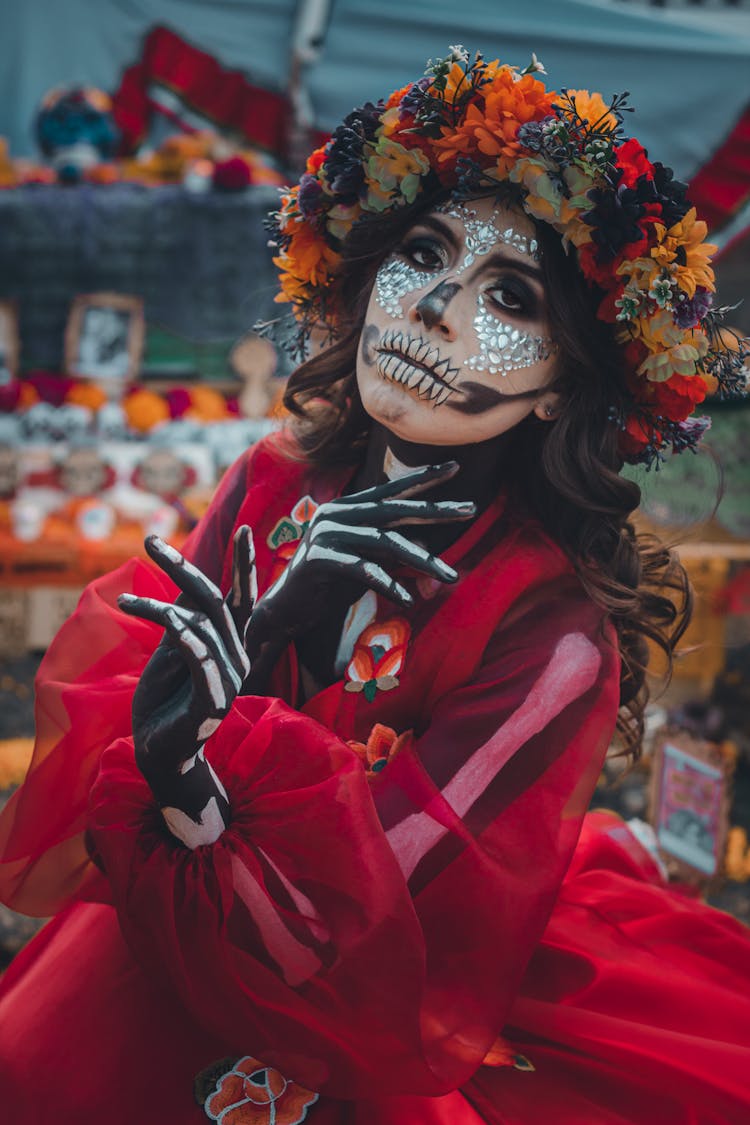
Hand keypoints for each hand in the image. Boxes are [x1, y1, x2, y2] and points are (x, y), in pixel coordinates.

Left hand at [118, 527, 255, 808]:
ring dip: (159, 610)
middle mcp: (237, 657)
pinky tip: (171, 623)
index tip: (245, 528)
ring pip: (199, 627)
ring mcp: (228, 679)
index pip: (241, 597)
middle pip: (216, 602)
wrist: (159, 751)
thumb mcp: (171, 648)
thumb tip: (186, 577)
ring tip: (127, 602)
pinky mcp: (213, 702)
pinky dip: (188, 641)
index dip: (243, 563)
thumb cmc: (165, 699)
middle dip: (184, 568)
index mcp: (230, 644)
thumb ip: (182, 616)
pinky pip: (202, 662)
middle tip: (151, 541)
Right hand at [244, 462, 474, 680]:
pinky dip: (387, 584)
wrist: (288, 609)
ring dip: (422, 561)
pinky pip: (362, 569)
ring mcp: (326, 534)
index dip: (423, 478)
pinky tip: (407, 600)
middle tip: (470, 509)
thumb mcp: (370, 565)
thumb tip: (426, 549)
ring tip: (451, 576)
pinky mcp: (318, 559)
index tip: (455, 466)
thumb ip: (394, 555)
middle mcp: (337, 514)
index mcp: (349, 508)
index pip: (392, 490)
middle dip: (435, 511)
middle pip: (395, 510)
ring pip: (385, 542)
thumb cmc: (331, 585)